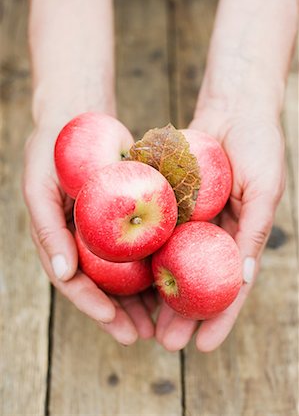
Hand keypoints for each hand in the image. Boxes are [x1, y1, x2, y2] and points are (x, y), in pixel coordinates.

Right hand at [23, 124, 155, 344]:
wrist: (79, 116)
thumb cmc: (52, 152)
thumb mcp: (39, 188)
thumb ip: (47, 230)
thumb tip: (63, 274)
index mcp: (59, 241)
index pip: (74, 283)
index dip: (91, 305)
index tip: (113, 323)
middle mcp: (84, 240)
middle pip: (103, 285)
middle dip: (120, 313)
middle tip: (142, 335)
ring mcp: (107, 229)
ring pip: (126, 270)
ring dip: (141, 297)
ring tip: (161, 321)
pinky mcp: (130, 212)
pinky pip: (145, 242)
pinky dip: (156, 261)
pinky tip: (173, 277)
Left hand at [156, 112, 284, 351]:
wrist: (232, 106)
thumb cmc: (258, 145)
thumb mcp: (264, 188)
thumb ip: (254, 231)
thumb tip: (243, 277)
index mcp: (239, 236)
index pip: (230, 286)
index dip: (220, 318)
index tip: (204, 347)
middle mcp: (211, 233)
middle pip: (195, 281)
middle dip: (182, 314)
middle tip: (164, 343)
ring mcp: (189, 218)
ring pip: (171, 262)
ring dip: (159, 292)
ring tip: (144, 322)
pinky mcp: (170, 201)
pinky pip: (156, 229)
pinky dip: (145, 252)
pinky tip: (130, 275)